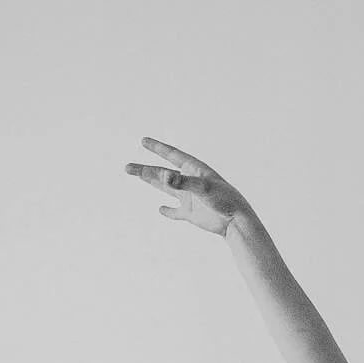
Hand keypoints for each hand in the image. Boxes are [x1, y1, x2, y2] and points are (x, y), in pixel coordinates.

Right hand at [126, 136, 249, 237]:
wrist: (236, 222)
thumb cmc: (224, 200)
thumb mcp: (204, 188)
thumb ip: (184, 182)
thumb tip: (165, 177)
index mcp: (194, 170)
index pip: (173, 156)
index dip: (158, 148)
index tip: (144, 140)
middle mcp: (190, 182)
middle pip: (163, 173)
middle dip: (146, 170)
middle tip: (127, 167)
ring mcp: (190, 198)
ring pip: (166, 188)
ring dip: (151, 182)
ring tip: (136, 174)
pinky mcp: (191, 213)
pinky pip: (176, 212)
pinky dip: (168, 211)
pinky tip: (160, 209)